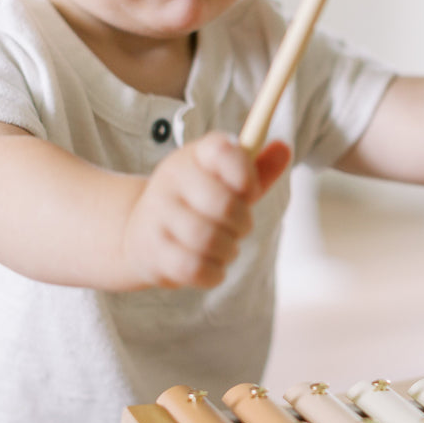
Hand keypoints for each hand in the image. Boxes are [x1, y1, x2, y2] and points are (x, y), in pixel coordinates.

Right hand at [122, 133, 290, 288]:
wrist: (138, 233)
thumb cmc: (196, 204)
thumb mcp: (224, 181)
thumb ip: (257, 169)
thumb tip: (285, 149)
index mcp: (193, 155)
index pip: (224, 151)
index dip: (247, 176)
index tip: (250, 192)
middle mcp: (170, 179)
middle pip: (223, 204)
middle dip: (242, 223)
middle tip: (239, 228)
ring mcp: (157, 214)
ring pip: (209, 239)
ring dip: (229, 251)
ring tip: (226, 248)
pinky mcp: (151, 250)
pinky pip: (194, 268)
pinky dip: (213, 273)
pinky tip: (211, 266)